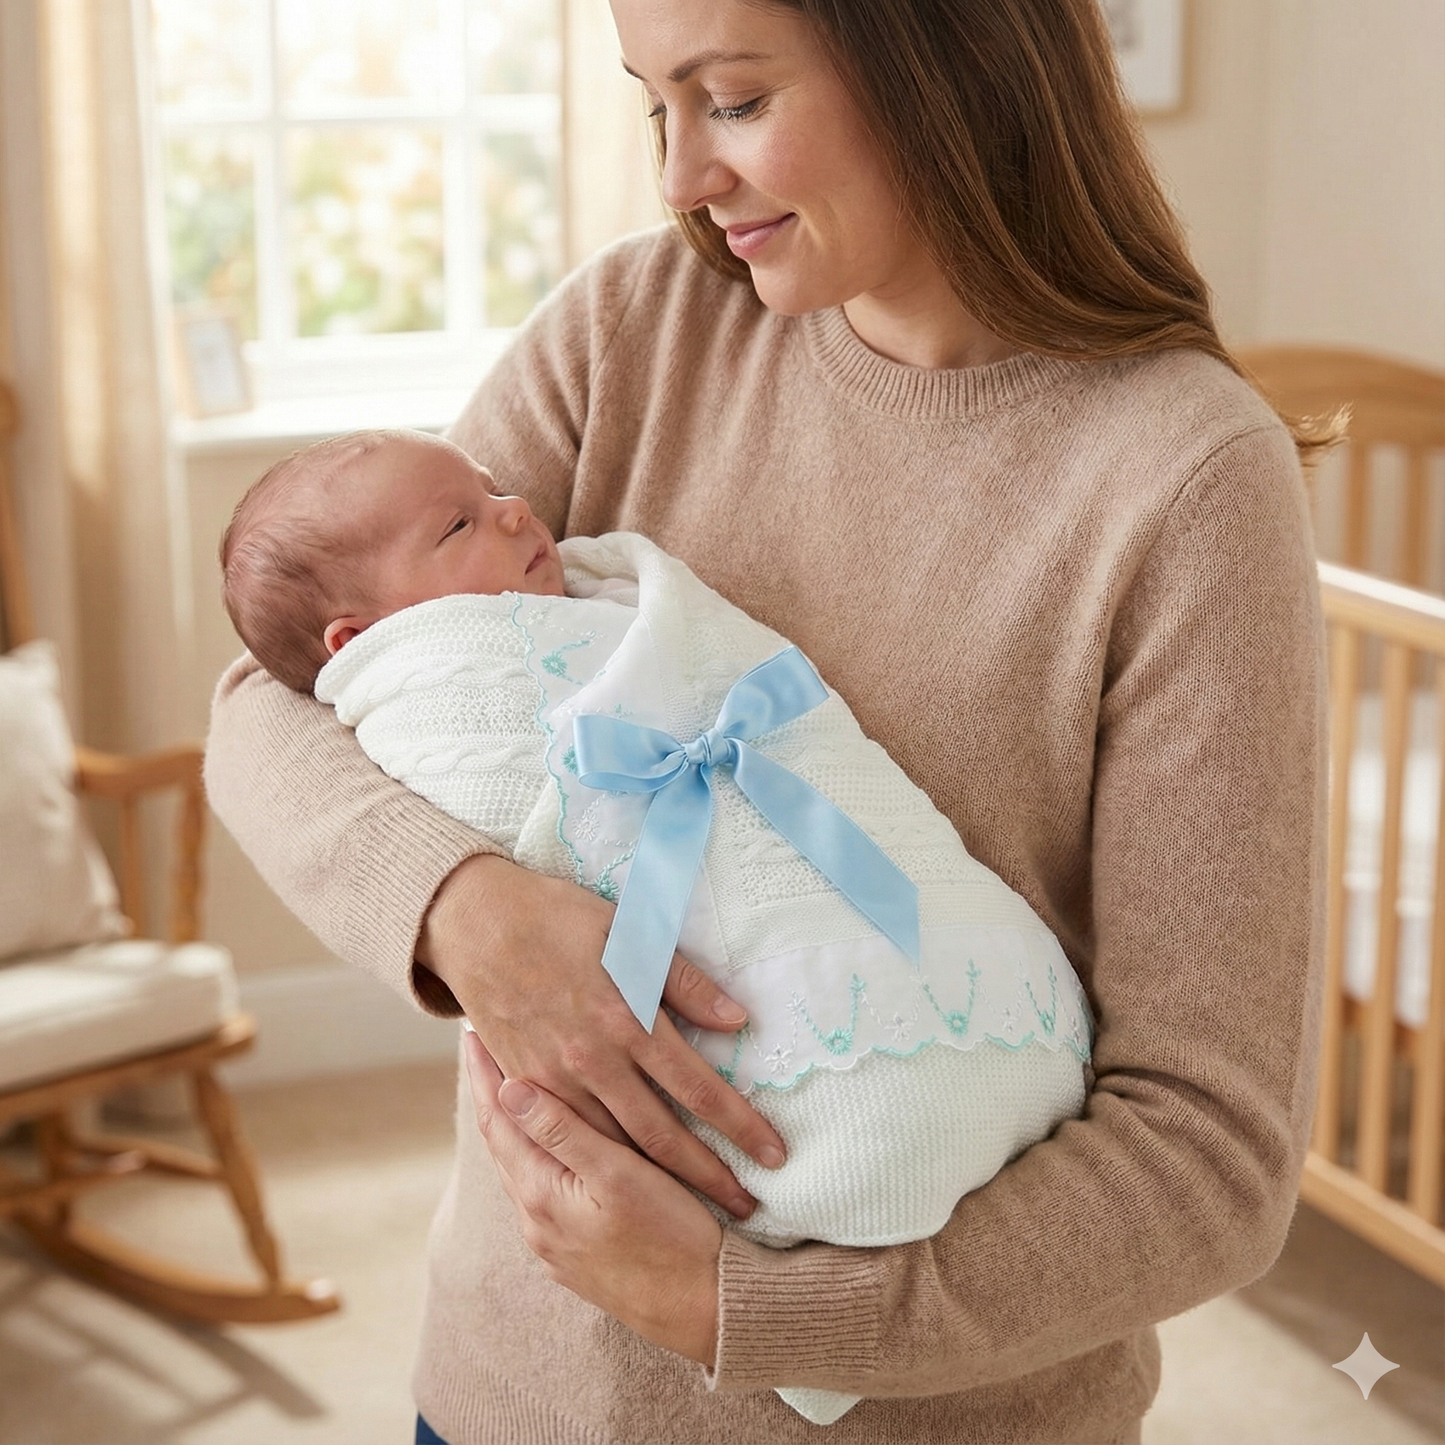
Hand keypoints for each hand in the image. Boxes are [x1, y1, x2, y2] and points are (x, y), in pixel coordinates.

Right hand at [417, 854, 785, 1218]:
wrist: (477, 925)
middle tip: (750, 1206)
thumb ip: (684, 981)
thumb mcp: (629, 932)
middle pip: (663, 1136)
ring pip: (617, 1149)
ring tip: (703, 1207)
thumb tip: (737, 1019)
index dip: (740, 1125)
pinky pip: (573, 1140)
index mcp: (627, 1019)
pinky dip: (607, 1166)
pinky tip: (633, 1184)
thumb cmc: (559, 919)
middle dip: (710, 1175)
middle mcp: (594, 1060)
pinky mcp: (527, 1087)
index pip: (698, 1087)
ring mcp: (556, 1080)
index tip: (774, 1153)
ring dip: (662, 1183)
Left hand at [465, 1029, 721, 1364]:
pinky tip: (550, 1147)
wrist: (705, 1310)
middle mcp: (536, 1221)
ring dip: (514, 1126)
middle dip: (492, 1097)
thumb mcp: (618, 1176)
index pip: (498, 1123)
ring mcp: (554, 1242)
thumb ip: (563, 1132)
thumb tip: (510, 1088)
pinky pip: (544, 1190)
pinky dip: (538, 1154)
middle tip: (483, 1049)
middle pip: (503, 1146)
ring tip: (509, 1088)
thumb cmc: (671, 1237)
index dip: (484, 1077)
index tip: (471, 1035)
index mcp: (541, 1195)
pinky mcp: (577, 1254)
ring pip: (522, 1169)